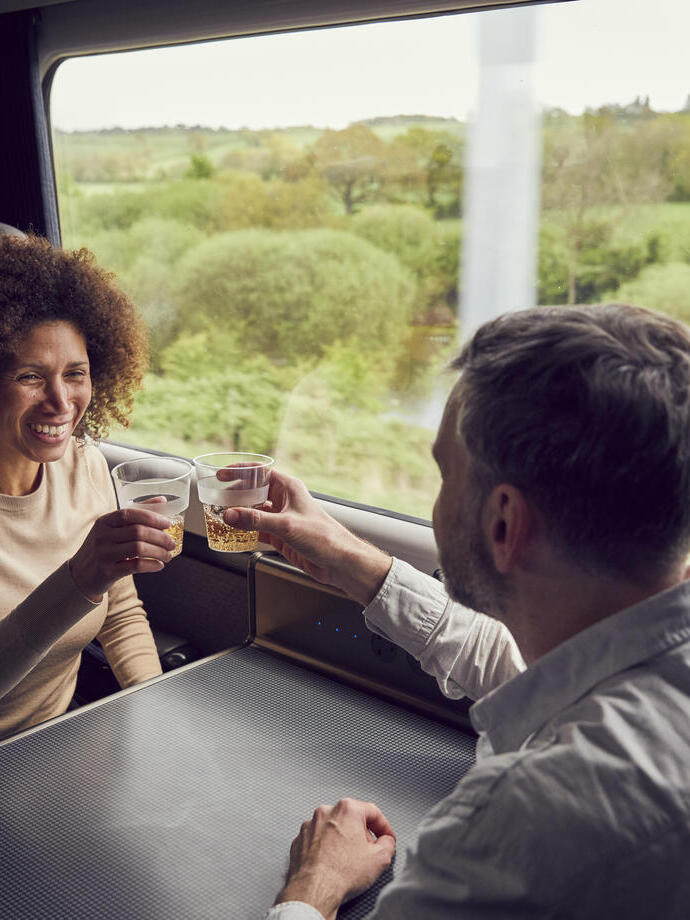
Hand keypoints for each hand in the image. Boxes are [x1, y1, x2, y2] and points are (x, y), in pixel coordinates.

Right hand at [69, 507, 175, 601]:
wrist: (80, 575)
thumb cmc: (103, 548)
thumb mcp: (113, 529)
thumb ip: (137, 514)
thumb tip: (162, 500)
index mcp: (104, 521)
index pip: (129, 513)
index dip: (151, 517)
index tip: (167, 523)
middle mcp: (102, 536)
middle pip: (138, 532)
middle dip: (160, 537)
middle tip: (171, 543)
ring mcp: (103, 554)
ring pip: (138, 548)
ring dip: (159, 552)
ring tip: (168, 555)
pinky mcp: (107, 571)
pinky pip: (135, 566)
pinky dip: (151, 565)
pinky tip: (159, 565)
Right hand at [220, 469, 391, 605]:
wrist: (338, 562)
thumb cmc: (324, 537)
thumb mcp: (286, 526)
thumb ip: (256, 521)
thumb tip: (230, 515)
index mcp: (289, 488)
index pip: (260, 472)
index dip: (240, 470)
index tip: (222, 473)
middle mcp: (285, 500)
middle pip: (254, 491)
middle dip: (235, 493)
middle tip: (216, 496)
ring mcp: (282, 518)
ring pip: (255, 512)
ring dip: (239, 514)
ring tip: (220, 515)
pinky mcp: (282, 536)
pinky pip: (258, 530)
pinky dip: (246, 531)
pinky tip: (234, 533)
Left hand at [275, 798, 395, 919]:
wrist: (313, 891)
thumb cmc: (341, 874)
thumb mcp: (380, 859)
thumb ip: (388, 843)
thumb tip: (386, 842)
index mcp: (347, 809)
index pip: (373, 812)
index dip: (384, 827)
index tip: (386, 838)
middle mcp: (326, 812)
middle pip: (352, 818)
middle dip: (362, 835)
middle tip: (368, 853)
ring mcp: (310, 825)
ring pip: (333, 828)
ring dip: (343, 841)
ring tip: (348, 862)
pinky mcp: (299, 840)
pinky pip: (318, 840)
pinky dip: (326, 849)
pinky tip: (332, 864)